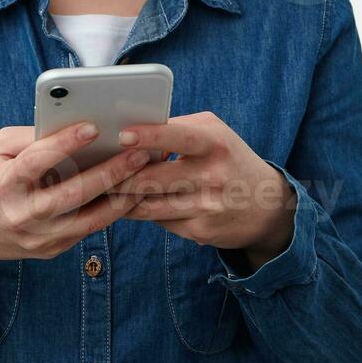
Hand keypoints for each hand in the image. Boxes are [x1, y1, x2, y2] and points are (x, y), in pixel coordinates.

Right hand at [0, 121, 151, 267]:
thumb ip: (31, 136)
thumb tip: (73, 122)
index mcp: (4, 184)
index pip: (37, 161)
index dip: (65, 143)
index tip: (93, 126)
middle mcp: (22, 215)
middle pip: (73, 193)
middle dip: (110, 171)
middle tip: (139, 151)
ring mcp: (39, 237)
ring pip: (90, 218)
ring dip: (122, 194)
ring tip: (146, 171)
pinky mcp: (52, 249)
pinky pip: (89, 228)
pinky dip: (113, 209)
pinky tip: (132, 190)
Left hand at [110, 111, 295, 262]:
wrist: (267, 207)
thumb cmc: (229, 159)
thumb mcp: (214, 135)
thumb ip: (177, 130)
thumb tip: (132, 135)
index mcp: (215, 145)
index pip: (179, 138)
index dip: (149, 136)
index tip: (122, 135)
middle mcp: (212, 177)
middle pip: (153, 178)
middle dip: (119, 176)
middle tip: (94, 170)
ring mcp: (205, 207)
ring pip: (149, 205)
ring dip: (122, 198)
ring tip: (102, 188)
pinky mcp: (199, 232)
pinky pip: (159, 220)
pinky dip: (142, 211)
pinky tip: (130, 204)